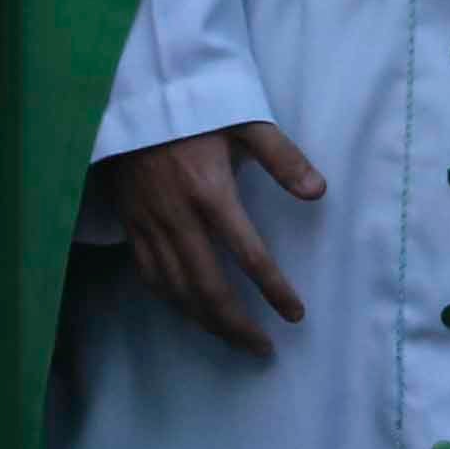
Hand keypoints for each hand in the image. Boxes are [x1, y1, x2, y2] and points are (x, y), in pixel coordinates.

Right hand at [109, 121, 324, 357]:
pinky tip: (189, 313)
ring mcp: (150, 224)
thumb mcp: (246, 122)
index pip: (248, 255)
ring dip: (205, 321)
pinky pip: (149, 275)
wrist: (132, 100)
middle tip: (262, 348)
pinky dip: (171, 301)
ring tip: (232, 341)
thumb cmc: (196, 110)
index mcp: (210, 193)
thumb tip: (318, 192)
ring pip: (176, 288)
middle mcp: (177, 217)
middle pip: (208, 286)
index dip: (273, 290)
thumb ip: (284, 158)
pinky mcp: (131, 225)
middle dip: (236, 324)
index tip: (294, 314)